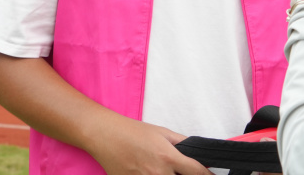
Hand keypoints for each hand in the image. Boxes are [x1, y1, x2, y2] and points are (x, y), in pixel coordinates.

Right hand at [86, 118, 210, 174]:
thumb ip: (182, 143)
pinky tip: (151, 173)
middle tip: (184, 174)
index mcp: (168, 157)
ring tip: (167, 172)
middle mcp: (158, 173)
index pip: (197, 172)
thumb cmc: (132, 132)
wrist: (105, 136)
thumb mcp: (162, 132)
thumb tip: (198, 152)